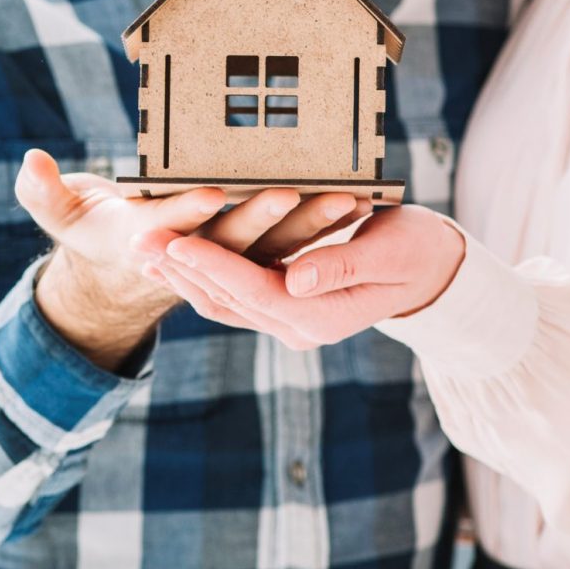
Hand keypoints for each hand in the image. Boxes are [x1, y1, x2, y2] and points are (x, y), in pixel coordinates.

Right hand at [12, 152, 359, 368]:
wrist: (127, 271)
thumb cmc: (94, 230)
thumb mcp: (63, 214)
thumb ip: (43, 193)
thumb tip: (28, 163)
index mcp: (149, 248)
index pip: (173, 233)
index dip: (191, 213)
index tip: (212, 190)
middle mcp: (195, 261)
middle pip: (235, 242)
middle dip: (266, 216)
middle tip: (295, 188)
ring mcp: (230, 263)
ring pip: (276, 246)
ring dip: (311, 224)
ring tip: (346, 196)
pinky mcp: (256, 258)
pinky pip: (296, 245)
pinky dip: (325, 226)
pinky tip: (360, 202)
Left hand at [131, 204, 466, 350]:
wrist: (431, 272)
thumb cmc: (417, 251)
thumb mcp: (388, 253)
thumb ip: (341, 267)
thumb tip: (296, 279)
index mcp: (322, 318)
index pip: (256, 290)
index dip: (214, 266)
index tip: (177, 241)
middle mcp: (299, 329)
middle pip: (229, 300)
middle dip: (182, 269)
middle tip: (138, 239)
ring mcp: (290, 324)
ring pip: (224, 304)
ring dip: (182, 276)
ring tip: (144, 248)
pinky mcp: (285, 311)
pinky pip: (234, 299)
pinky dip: (202, 278)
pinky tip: (174, 257)